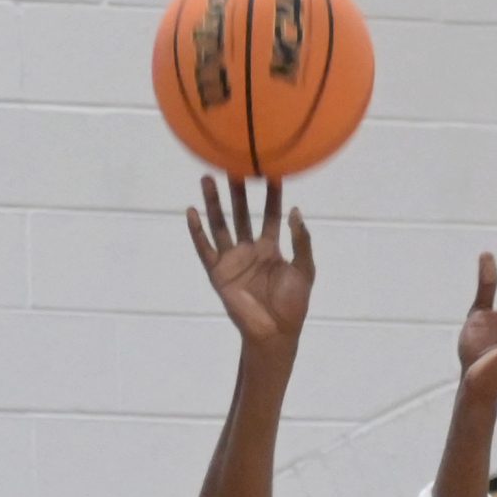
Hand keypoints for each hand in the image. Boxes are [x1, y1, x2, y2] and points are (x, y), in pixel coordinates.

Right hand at [187, 178, 313, 351]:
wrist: (275, 332)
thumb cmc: (293, 304)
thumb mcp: (304, 269)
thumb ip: (301, 240)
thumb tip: (294, 211)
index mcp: (270, 248)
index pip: (269, 214)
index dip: (271, 195)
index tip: (272, 171)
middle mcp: (249, 250)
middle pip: (241, 213)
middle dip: (238, 191)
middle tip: (233, 164)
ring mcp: (232, 261)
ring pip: (220, 225)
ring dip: (213, 203)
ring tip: (207, 178)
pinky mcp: (218, 274)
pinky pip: (205, 249)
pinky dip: (197, 232)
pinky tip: (191, 212)